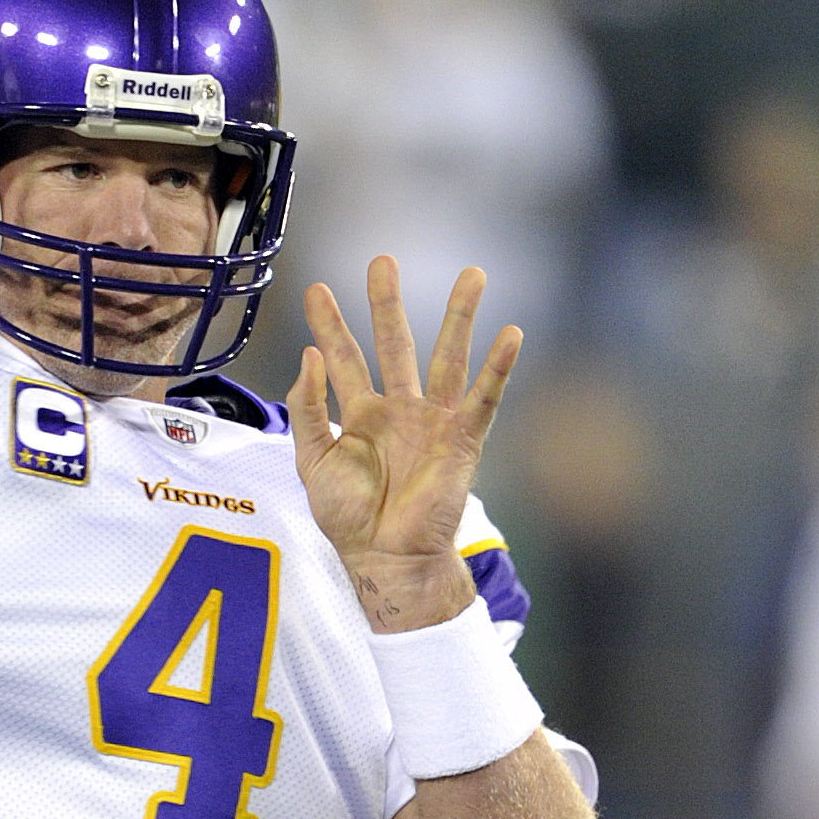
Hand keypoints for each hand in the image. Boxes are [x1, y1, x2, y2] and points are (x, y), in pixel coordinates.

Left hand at [287, 257, 521, 632]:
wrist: (385, 557)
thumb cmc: (348, 519)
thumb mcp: (312, 462)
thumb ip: (307, 411)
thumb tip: (310, 357)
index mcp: (361, 416)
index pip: (343, 359)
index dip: (330, 326)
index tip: (316, 290)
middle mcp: (400, 410)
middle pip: (396, 344)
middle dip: (388, 303)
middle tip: (383, 260)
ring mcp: (433, 422)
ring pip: (448, 358)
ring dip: (460, 317)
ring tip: (473, 274)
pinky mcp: (462, 440)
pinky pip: (483, 398)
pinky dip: (497, 368)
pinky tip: (510, 335)